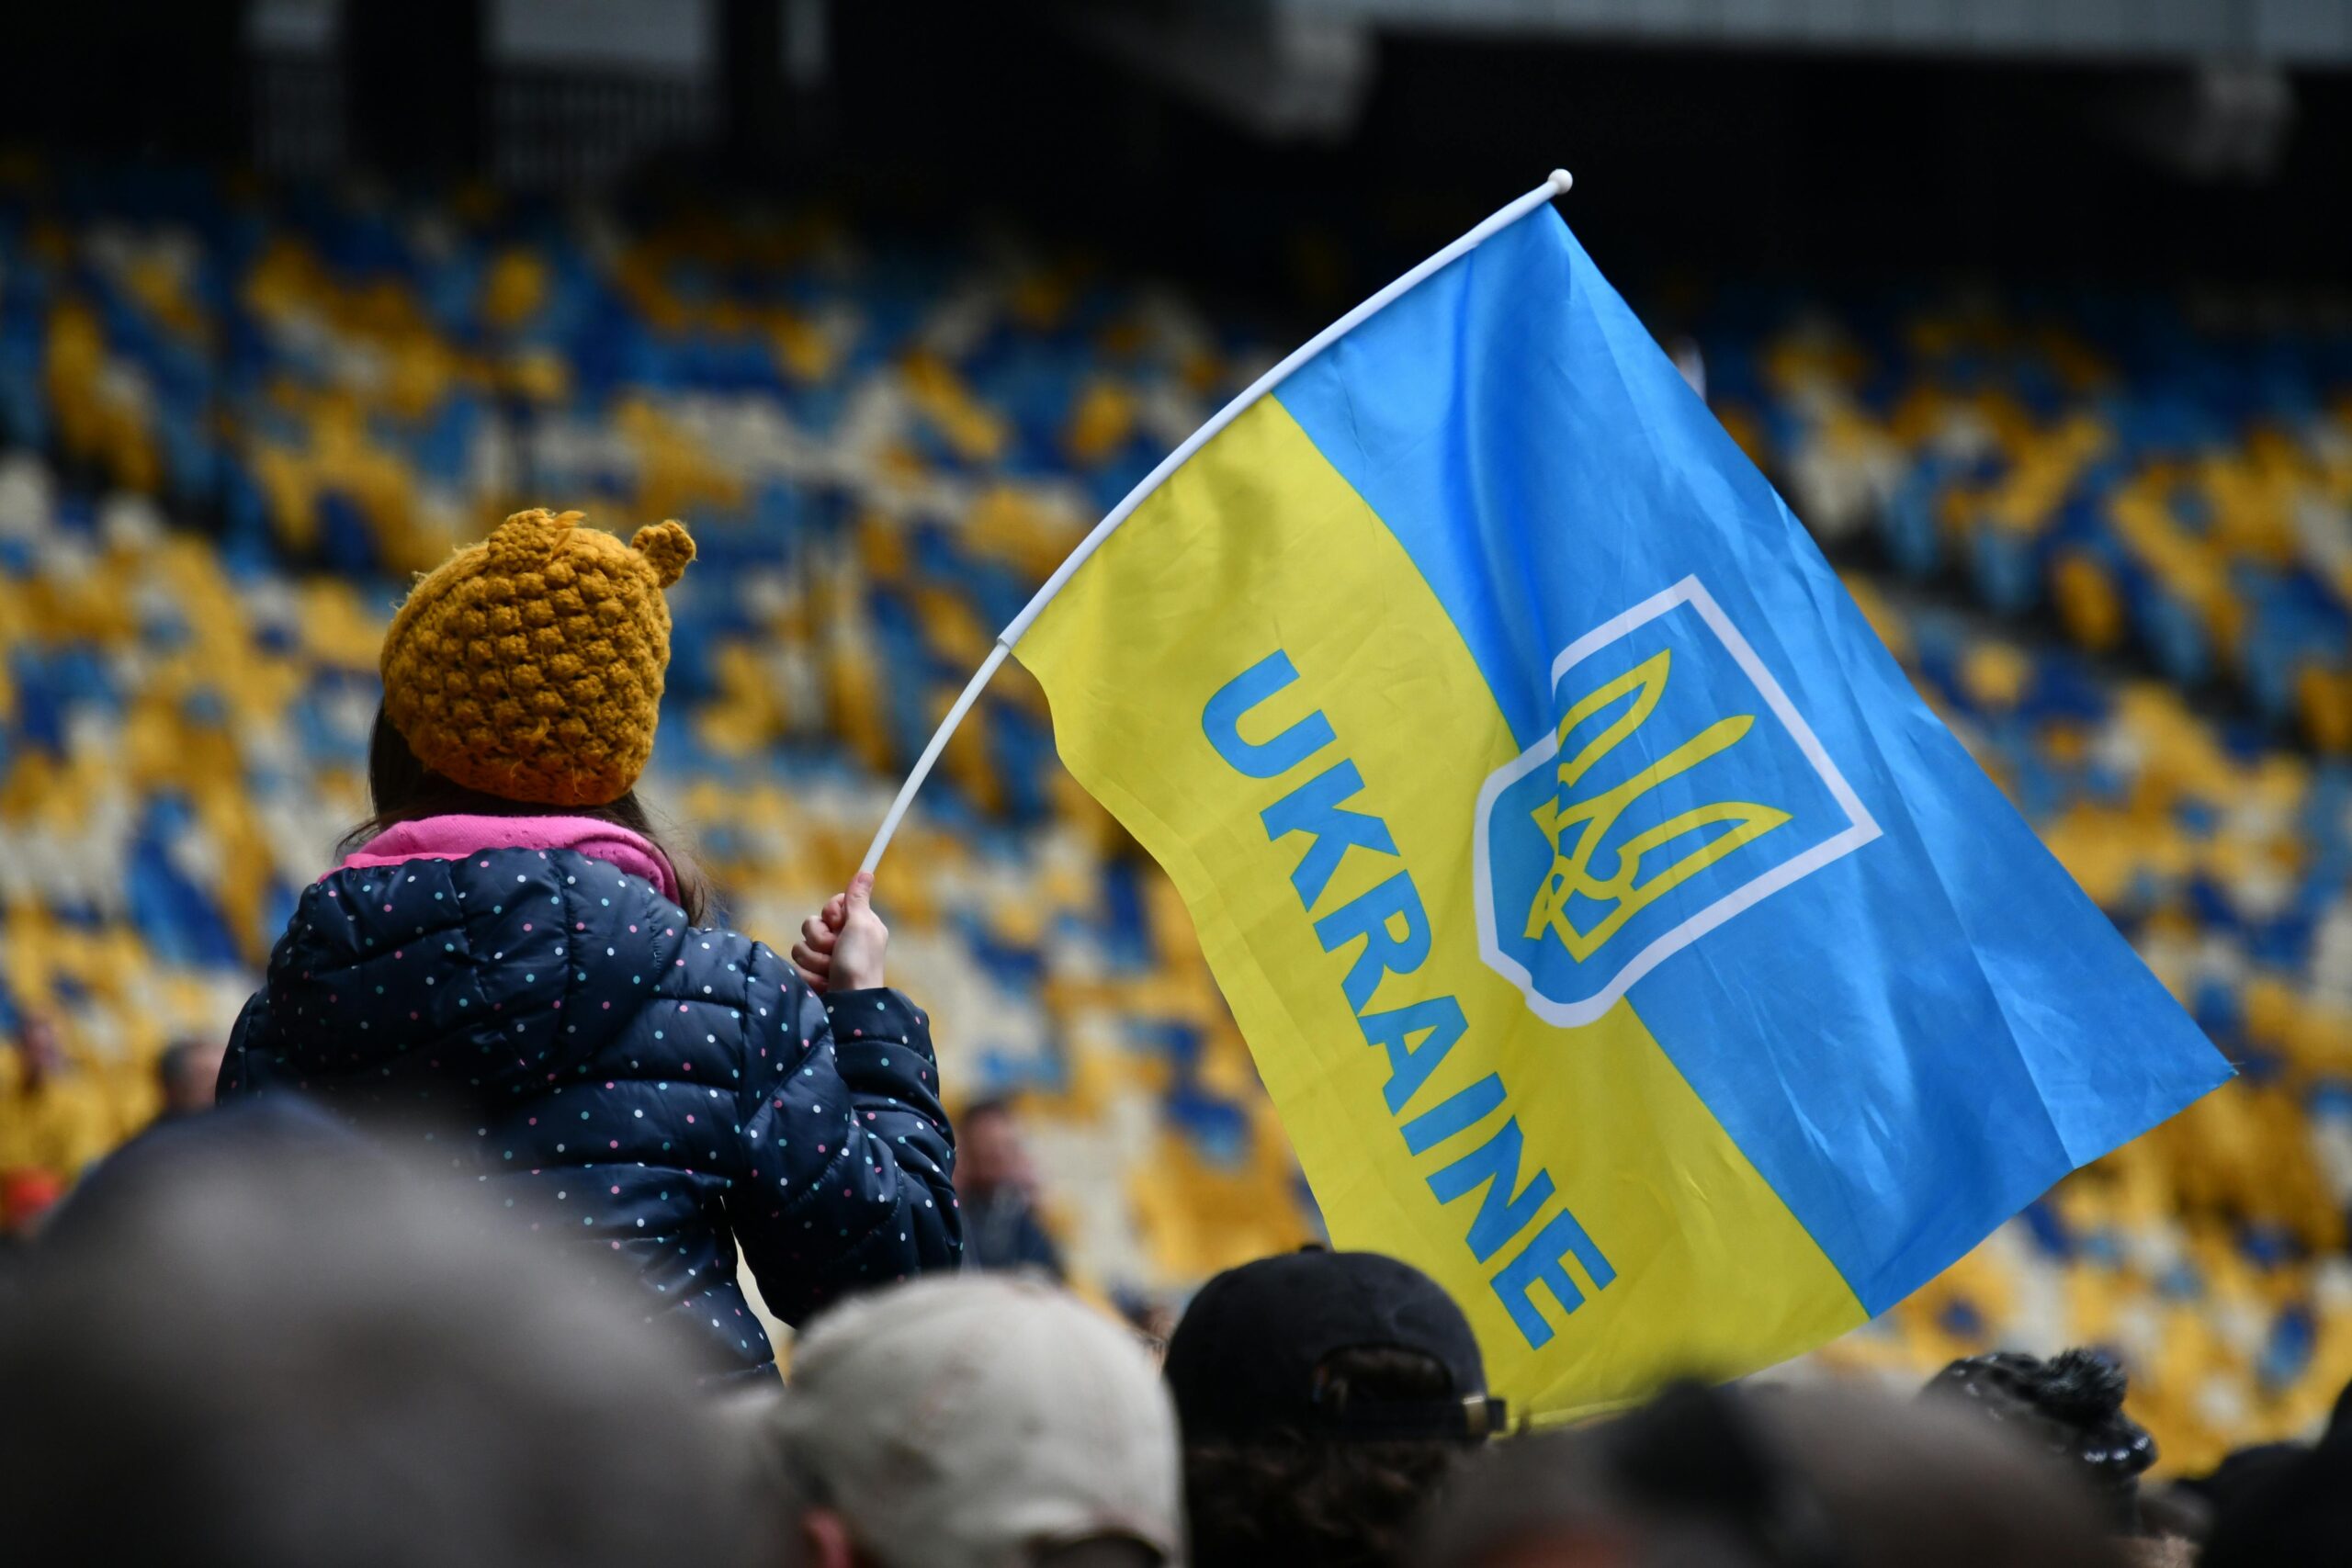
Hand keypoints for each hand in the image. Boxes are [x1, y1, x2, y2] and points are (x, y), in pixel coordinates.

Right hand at [790, 873, 888, 993]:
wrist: (850, 1004)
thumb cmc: (860, 964)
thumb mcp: (862, 926)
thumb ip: (858, 899)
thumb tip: (866, 872)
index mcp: (858, 925)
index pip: (832, 905)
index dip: (831, 913)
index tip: (839, 922)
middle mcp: (843, 940)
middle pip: (812, 923)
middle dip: (820, 939)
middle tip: (836, 951)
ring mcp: (827, 959)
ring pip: (801, 944)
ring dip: (815, 959)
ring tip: (831, 971)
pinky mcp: (814, 975)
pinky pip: (797, 964)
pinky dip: (811, 975)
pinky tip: (825, 983)